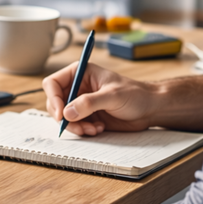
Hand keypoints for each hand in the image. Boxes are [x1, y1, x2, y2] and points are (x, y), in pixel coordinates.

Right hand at [42, 62, 157, 135]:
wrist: (150, 109)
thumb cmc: (135, 94)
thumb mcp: (112, 96)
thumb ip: (89, 103)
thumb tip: (68, 112)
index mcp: (80, 73)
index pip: (53, 83)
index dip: (54, 98)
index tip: (62, 114)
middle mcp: (77, 87)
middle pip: (55, 102)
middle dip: (64, 117)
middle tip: (78, 127)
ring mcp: (81, 103)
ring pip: (63, 117)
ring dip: (75, 126)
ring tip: (93, 129)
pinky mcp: (87, 116)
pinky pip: (74, 126)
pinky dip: (83, 130)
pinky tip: (98, 129)